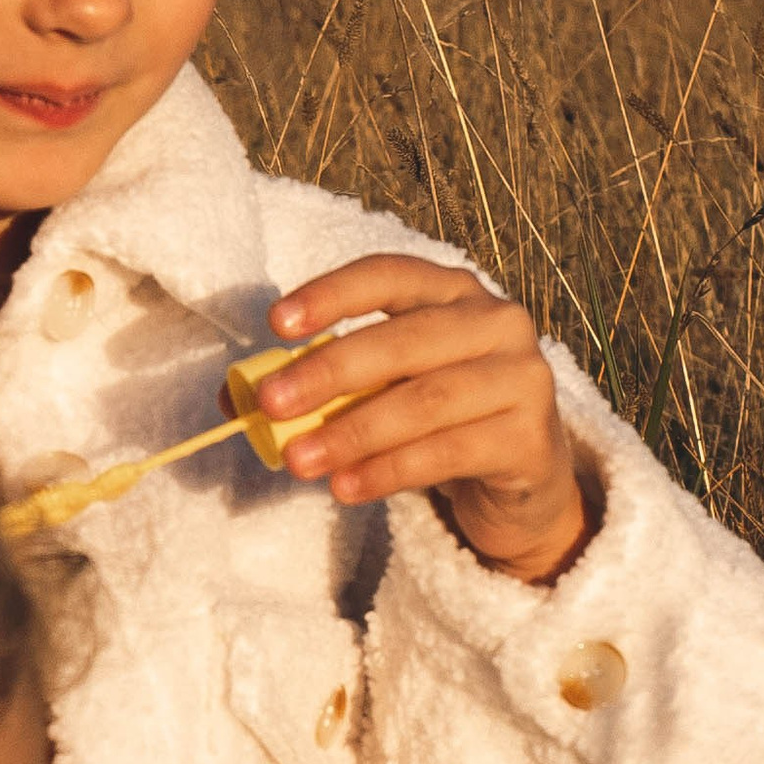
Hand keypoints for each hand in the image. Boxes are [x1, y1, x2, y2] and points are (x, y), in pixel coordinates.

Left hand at [257, 259, 592, 582]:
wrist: (523, 484)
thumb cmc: (440, 423)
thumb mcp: (383, 392)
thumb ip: (324, 385)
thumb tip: (233, 398)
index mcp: (455, 294)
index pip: (391, 276)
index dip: (333, 294)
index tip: (276, 324)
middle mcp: (497, 323)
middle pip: (405, 340)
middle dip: (330, 372)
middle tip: (270, 404)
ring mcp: (523, 378)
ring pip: (426, 401)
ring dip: (353, 432)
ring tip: (299, 461)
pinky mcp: (530, 438)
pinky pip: (448, 452)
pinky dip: (389, 471)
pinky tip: (346, 487)